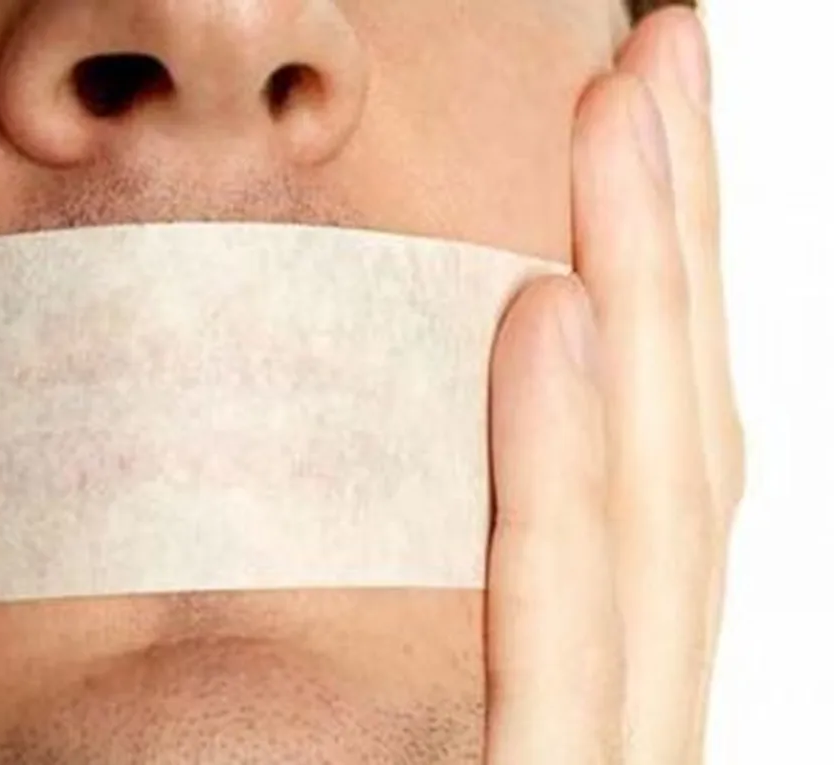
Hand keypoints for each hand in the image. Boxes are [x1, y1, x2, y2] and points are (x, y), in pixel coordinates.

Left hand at [485, 8, 742, 763]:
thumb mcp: (419, 734)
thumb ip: (475, 625)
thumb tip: (458, 429)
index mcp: (611, 679)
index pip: (653, 456)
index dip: (669, 279)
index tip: (637, 122)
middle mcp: (637, 700)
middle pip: (675, 442)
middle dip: (683, 239)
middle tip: (657, 56)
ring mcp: (615, 759)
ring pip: (650, 504)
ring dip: (647, 295)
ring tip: (616, 116)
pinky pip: (556, 638)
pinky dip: (560, 473)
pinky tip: (549, 316)